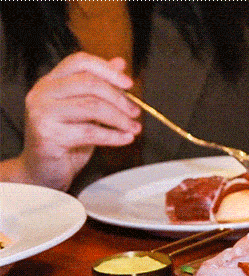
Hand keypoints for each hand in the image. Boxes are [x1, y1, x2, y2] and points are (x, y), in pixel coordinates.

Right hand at [12, 53, 140, 190]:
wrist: (43, 170)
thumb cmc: (65, 140)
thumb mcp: (85, 110)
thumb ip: (99, 87)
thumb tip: (119, 65)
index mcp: (51, 82)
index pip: (80, 62)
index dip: (107, 70)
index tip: (129, 84)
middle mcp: (43, 92)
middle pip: (90, 83)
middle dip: (120, 99)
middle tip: (135, 112)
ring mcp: (42, 112)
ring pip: (92, 106)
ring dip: (120, 119)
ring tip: (133, 128)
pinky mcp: (48, 134)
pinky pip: (90, 131)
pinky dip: (113, 136)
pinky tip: (125, 139)